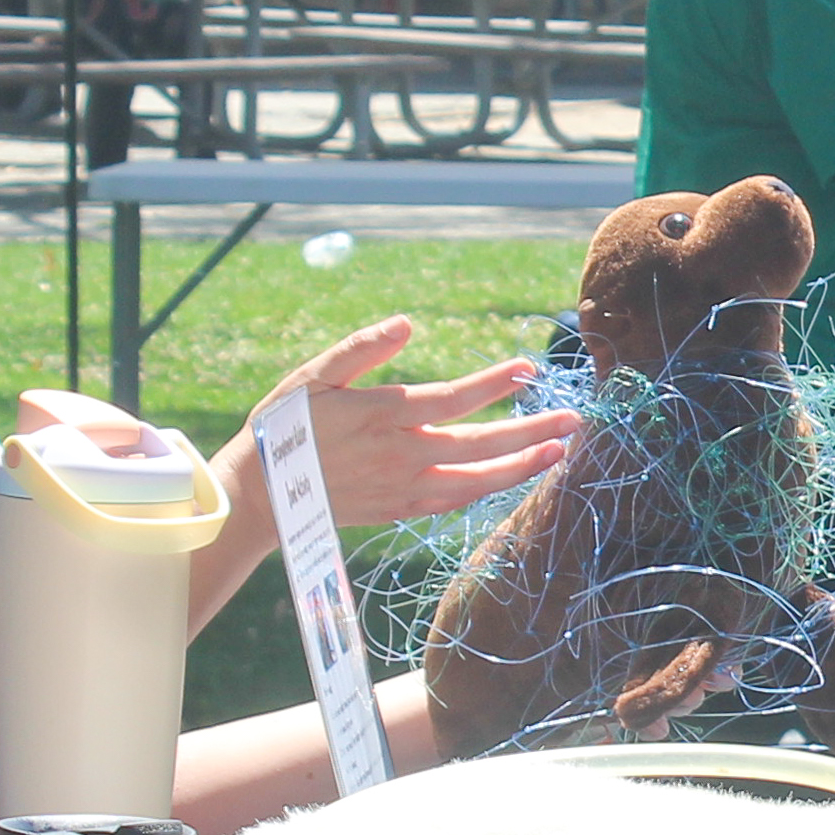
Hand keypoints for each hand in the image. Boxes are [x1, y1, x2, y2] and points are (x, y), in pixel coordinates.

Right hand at [254, 316, 578, 528]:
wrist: (260, 494)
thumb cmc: (284, 425)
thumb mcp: (312, 375)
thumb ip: (361, 349)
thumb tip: (406, 324)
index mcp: (384, 415)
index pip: (455, 397)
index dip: (496, 383)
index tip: (528, 367)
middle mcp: (402, 455)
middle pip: (481, 444)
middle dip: (532, 431)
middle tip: (574, 421)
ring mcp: (404, 487)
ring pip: (477, 481)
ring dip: (521, 467)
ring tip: (557, 452)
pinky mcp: (400, 510)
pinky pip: (455, 501)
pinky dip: (487, 489)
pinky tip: (510, 476)